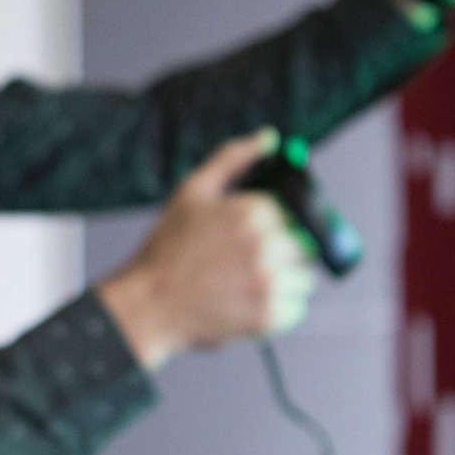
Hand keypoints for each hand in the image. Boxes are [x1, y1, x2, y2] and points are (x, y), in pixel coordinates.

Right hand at [97, 129, 313, 371]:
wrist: (149, 304)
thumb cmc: (168, 249)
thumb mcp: (192, 191)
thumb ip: (233, 158)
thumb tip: (268, 138)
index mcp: (251, 210)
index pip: (295, 209)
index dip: (276, 222)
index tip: (256, 235)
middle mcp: (265, 245)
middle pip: (304, 242)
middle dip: (282, 250)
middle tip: (249, 260)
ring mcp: (269, 282)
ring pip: (304, 276)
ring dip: (284, 279)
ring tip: (246, 281)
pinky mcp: (270, 316)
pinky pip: (296, 307)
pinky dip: (279, 307)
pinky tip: (247, 300)